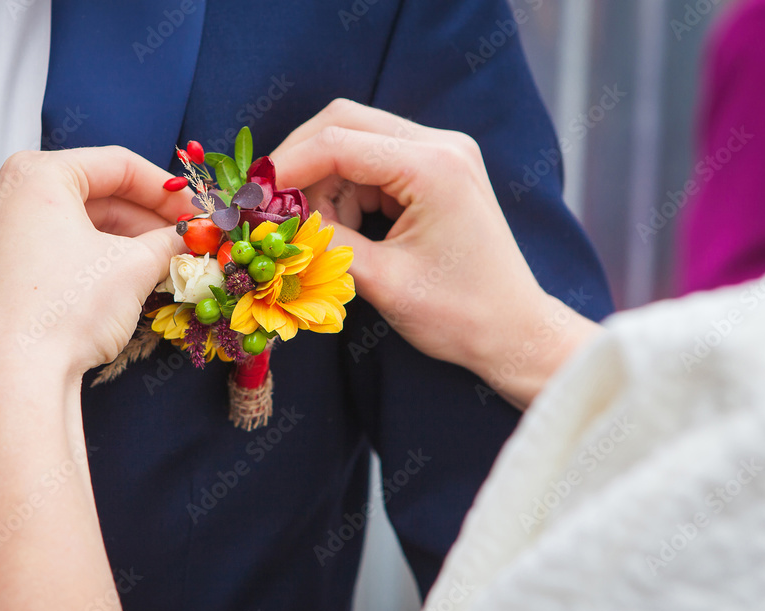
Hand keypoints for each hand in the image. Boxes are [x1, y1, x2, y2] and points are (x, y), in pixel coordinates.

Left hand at [0, 146, 191, 377]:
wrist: (13, 377)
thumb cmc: (64, 312)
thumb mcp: (134, 268)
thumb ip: (169, 242)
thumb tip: (190, 237)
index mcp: (35, 174)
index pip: (117, 165)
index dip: (167, 189)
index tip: (196, 209)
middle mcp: (3, 194)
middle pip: (93, 193)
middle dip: (146, 217)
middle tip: (185, 237)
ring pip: (71, 222)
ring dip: (121, 238)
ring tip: (161, 260)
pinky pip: (49, 247)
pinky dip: (88, 256)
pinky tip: (123, 277)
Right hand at [271, 100, 601, 407]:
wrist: (512, 331)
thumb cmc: (459, 315)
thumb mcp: (381, 281)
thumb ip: (324, 243)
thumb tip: (277, 221)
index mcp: (433, 167)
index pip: (338, 142)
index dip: (286, 167)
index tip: (252, 199)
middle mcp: (441, 145)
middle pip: (344, 123)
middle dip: (300, 164)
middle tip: (270, 208)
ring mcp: (441, 153)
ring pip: (354, 142)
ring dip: (323, 183)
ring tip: (317, 233)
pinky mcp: (437, 170)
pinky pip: (372, 163)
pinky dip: (346, 192)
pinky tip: (342, 229)